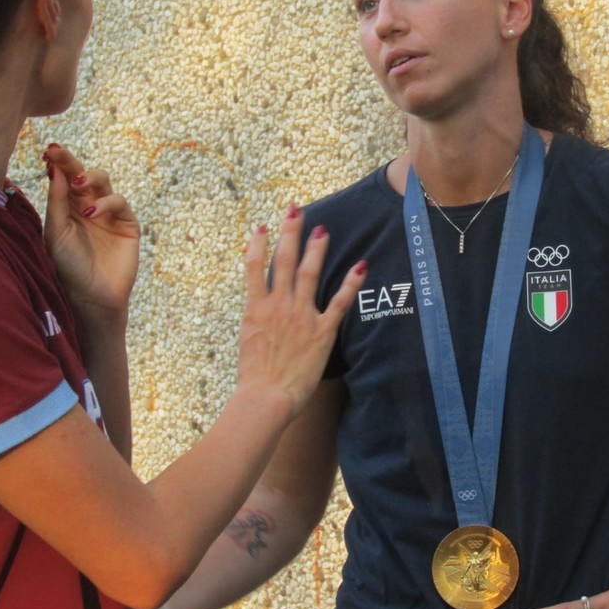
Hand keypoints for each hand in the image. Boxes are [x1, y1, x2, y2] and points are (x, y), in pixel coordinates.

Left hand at [42, 144, 139, 315]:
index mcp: (68, 208)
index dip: (58, 163)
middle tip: (59, 153)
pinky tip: (92, 214)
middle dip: (72, 162)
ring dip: (91, 178)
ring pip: (104, 183)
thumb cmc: (68, 267)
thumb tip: (55, 169)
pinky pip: (120, 203)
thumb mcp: (56, 232)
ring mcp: (109, 214)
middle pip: (83, 175)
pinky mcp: (127, 224)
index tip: (48, 150)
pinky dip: (107, 203)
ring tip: (79, 184)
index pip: (64, 179)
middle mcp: (88, 206)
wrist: (91, 296)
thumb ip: (57, 202)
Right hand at [236, 205, 365, 416]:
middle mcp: (278, 305)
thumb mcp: (248, 342)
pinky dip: (351, 282)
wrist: (265, 397)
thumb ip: (258, 322)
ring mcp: (300, 316)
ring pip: (309, 273)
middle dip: (290, 233)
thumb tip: (261, 314)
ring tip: (322, 229)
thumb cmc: (254, 378)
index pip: (255, 267)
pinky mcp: (322, 331)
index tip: (263, 227)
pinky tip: (361, 265)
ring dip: (316, 249)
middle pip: (284, 261)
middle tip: (295, 211)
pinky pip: (340, 302)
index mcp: (255, 308)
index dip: (258, 245)